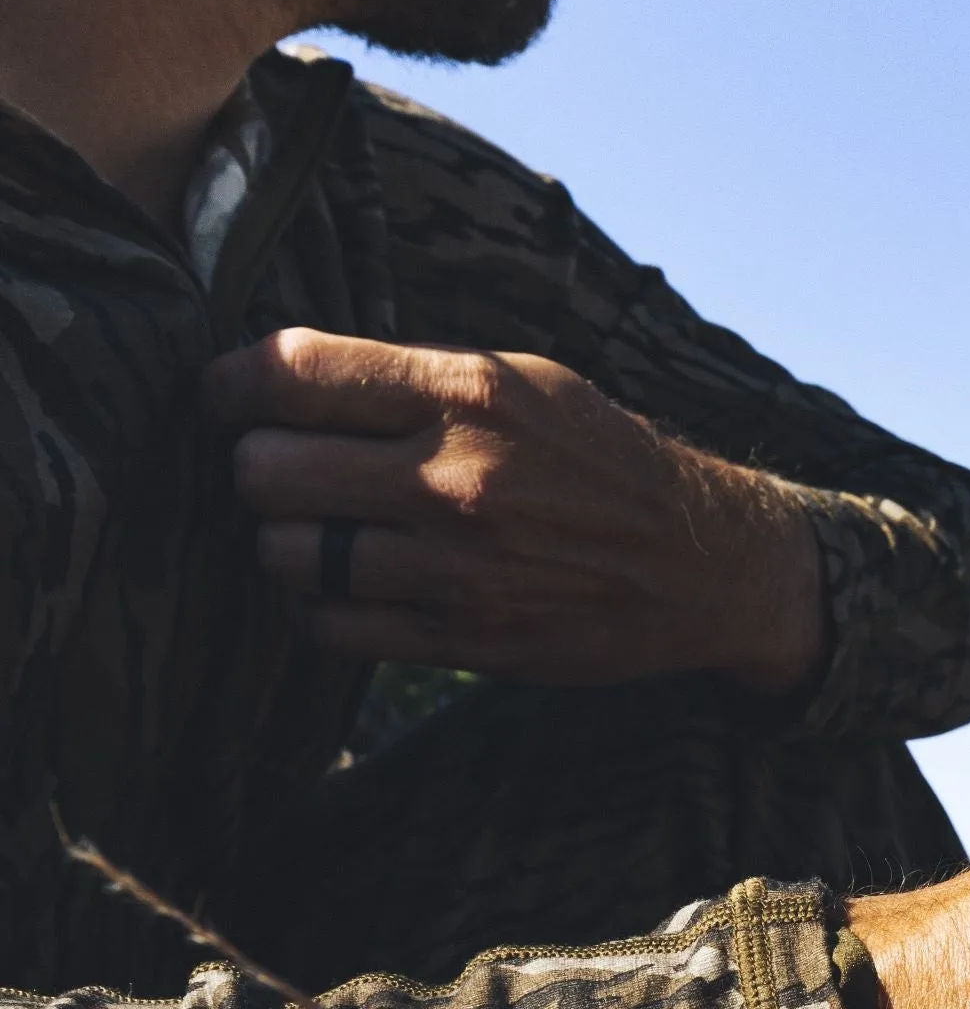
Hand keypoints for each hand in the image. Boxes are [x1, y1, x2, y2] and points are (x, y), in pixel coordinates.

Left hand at [204, 328, 825, 691]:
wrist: (699, 561)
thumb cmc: (601, 458)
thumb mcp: (528, 381)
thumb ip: (414, 376)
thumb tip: (281, 374)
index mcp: (471, 390)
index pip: (290, 373)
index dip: (231, 384)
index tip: (230, 398)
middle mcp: (457, 474)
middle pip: (262, 468)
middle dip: (256, 466)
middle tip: (284, 469)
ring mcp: (457, 564)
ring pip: (283, 552)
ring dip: (286, 540)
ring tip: (321, 529)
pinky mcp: (463, 635)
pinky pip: (328, 625)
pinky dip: (319, 605)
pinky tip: (350, 585)